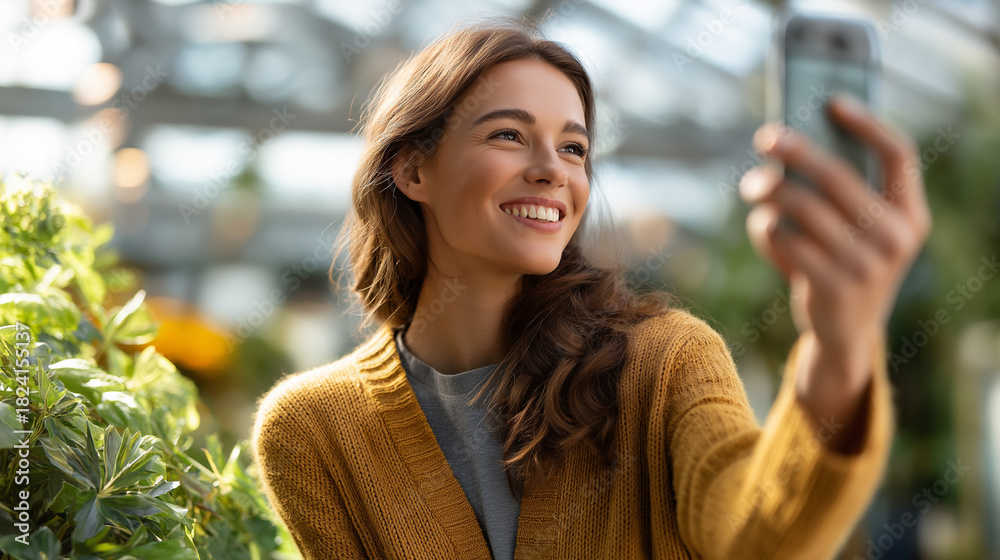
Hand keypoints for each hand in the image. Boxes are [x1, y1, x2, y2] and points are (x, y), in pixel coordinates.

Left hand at [738, 94, 931, 386]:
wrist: (847, 332)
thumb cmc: (846, 263)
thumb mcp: (861, 231)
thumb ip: (840, 194)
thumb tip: (787, 146)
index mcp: (911, 215)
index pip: (899, 156)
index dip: (868, 124)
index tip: (832, 102)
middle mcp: (895, 238)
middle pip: (839, 176)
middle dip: (797, 151)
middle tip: (766, 135)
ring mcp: (865, 265)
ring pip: (804, 207)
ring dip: (770, 189)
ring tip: (752, 184)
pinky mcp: (832, 285)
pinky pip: (786, 240)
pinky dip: (766, 228)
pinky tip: (762, 225)